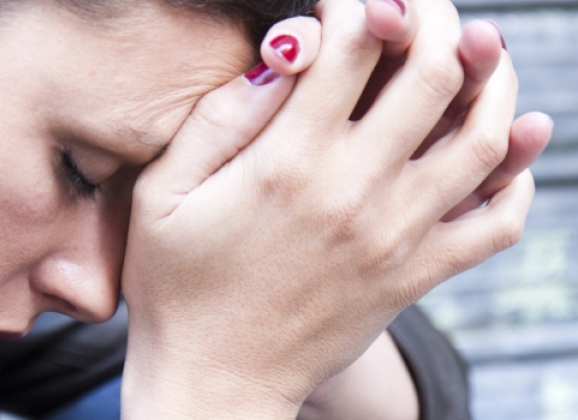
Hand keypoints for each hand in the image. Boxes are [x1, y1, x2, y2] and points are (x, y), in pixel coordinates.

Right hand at [121, 0, 539, 418]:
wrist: (214, 381)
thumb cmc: (176, 286)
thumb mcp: (162, 195)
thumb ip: (217, 119)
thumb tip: (280, 56)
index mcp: (287, 164)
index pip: (352, 48)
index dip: (357, 4)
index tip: (347, 3)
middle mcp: (354, 194)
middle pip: (434, 75)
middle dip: (434, 20)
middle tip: (417, 9)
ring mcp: (394, 239)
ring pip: (483, 140)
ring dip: (493, 82)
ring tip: (477, 54)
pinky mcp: (412, 278)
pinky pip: (494, 223)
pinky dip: (515, 178)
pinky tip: (507, 148)